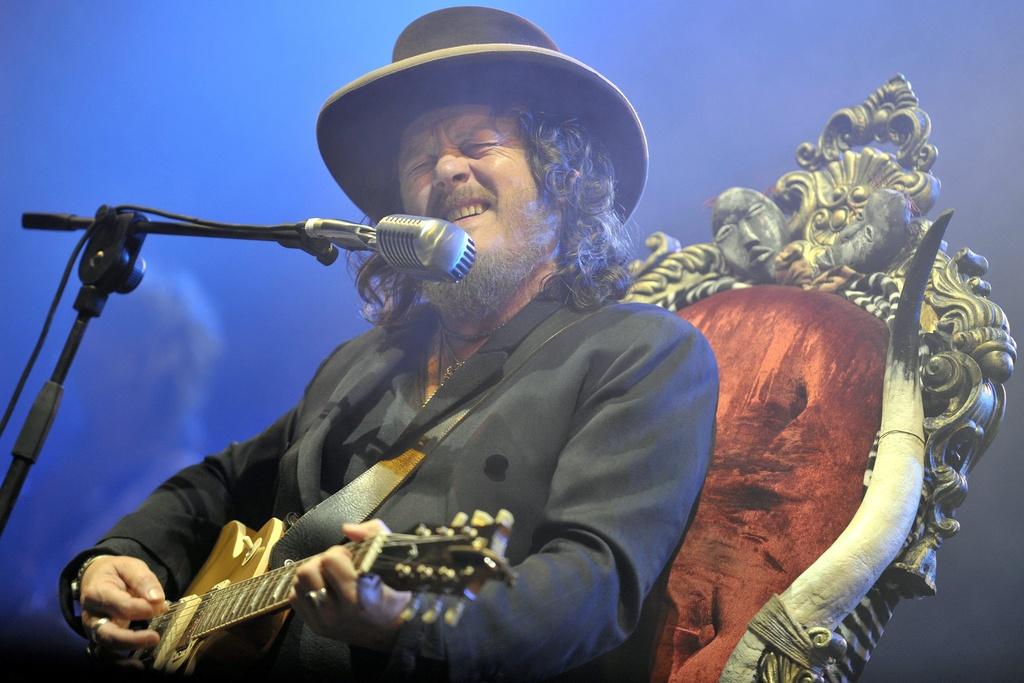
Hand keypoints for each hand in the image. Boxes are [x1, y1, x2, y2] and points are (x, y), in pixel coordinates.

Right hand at [79, 555, 166, 658]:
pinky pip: (105, 655)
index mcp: (97, 593)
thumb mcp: (130, 566)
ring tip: (143, 660)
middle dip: (131, 639)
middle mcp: (91, 615)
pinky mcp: (99, 639)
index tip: (161, 605)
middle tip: (155, 637)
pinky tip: (136, 665)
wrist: (96, 578)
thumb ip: (143, 580)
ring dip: (125, 653)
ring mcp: (94, 630)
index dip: (142, 608)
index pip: (120, 605)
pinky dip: (119, 662)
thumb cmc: (116, 572)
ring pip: (105, 647)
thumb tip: (157, 599)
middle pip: (106, 633)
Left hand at [288, 519, 411, 651]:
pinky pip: (295, 598)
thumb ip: (373, 534)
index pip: (330, 560)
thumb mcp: (393, 557)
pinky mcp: (316, 627)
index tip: (351, 559)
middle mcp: (339, 611)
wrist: (394, 630)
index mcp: (360, 594)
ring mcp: (324, 622)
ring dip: (313, 574)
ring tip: (329, 577)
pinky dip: (306, 589)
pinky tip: (322, 589)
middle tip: (338, 566)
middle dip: (322, 562)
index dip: (339, 553)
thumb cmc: (396, 591)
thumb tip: (346, 528)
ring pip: (298, 583)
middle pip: (307, 571)